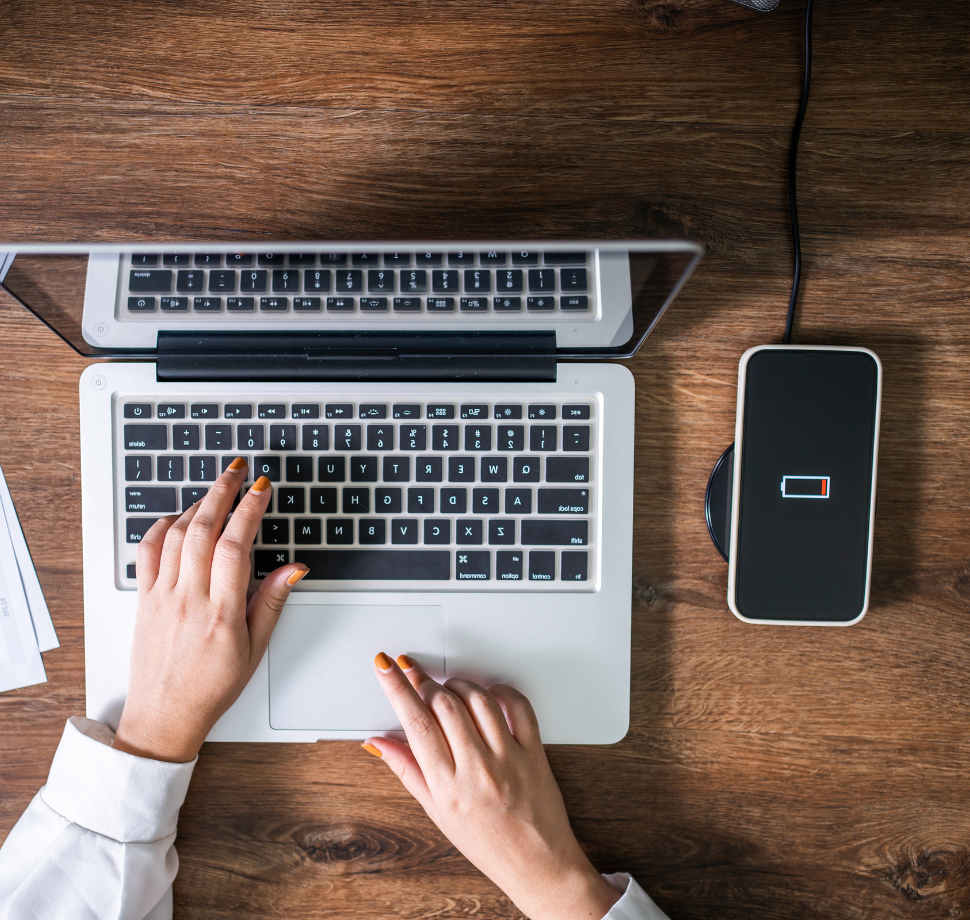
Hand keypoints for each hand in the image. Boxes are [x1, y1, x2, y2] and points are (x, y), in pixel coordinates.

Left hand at [112, 459, 307, 762]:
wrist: (165, 716)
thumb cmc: (212, 687)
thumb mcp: (255, 649)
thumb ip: (272, 602)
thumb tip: (293, 568)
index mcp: (221, 612)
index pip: (236, 546)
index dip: (250, 509)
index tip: (262, 488)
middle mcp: (188, 599)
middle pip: (204, 529)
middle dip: (222, 492)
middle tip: (238, 470)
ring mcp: (161, 597)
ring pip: (176, 535)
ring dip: (197, 505)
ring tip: (216, 490)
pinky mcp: (143, 599)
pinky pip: (147, 552)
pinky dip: (162, 527)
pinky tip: (178, 518)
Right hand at [365, 655, 620, 919]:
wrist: (537, 864)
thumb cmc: (487, 844)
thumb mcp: (436, 812)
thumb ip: (407, 770)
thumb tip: (378, 742)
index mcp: (447, 786)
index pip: (415, 722)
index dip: (397, 688)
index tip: (386, 666)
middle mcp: (477, 769)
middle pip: (445, 704)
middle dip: (427, 683)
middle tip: (419, 679)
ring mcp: (508, 758)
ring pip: (478, 699)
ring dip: (460, 684)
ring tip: (451, 689)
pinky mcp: (534, 751)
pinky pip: (518, 705)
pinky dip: (501, 690)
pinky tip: (489, 694)